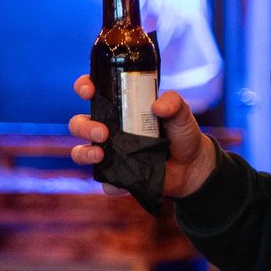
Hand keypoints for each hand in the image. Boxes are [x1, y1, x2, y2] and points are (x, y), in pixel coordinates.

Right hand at [67, 77, 216, 197]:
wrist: (192, 165)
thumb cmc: (181, 133)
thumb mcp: (181, 113)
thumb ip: (174, 103)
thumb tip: (158, 106)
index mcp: (119, 108)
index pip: (93, 92)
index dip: (84, 87)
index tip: (89, 91)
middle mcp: (108, 129)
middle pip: (79, 124)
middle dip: (84, 126)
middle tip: (103, 132)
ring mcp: (109, 153)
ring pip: (80, 152)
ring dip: (84, 153)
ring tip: (100, 154)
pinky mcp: (116, 176)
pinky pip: (104, 181)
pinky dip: (109, 183)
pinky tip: (120, 183)